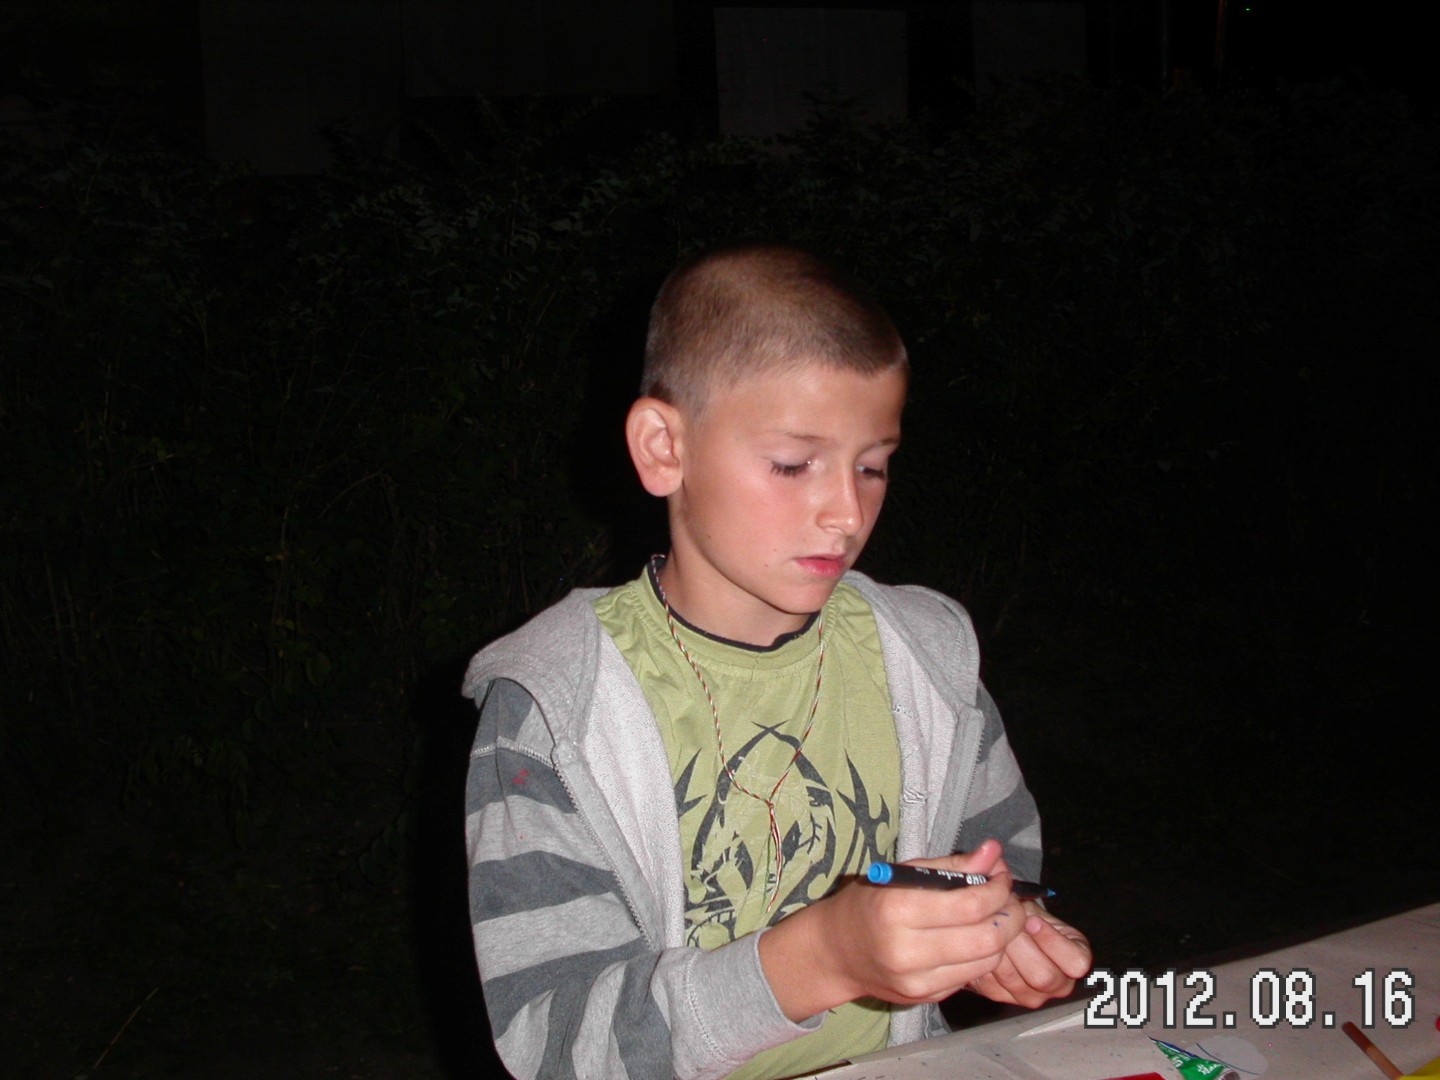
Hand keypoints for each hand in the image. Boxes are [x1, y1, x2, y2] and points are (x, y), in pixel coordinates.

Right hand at [759, 839, 1027, 1019]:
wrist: (837, 951)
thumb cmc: (870, 902)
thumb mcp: (904, 872)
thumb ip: (951, 865)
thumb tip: (994, 852)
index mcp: (898, 910)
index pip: (969, 905)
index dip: (997, 890)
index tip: (1002, 877)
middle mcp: (907, 951)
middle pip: (986, 939)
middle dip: (1010, 917)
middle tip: (1008, 900)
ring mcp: (916, 981)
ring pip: (986, 962)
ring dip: (1002, 938)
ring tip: (996, 918)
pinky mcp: (925, 998)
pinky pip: (970, 977)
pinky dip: (981, 956)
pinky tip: (973, 939)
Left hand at [967, 899, 1091, 1007]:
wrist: (1005, 932)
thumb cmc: (1025, 919)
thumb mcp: (1035, 910)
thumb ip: (1032, 912)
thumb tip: (1016, 908)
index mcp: (1076, 961)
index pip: (1076, 963)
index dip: (1052, 941)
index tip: (1033, 921)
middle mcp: (1059, 985)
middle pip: (1043, 976)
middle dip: (1021, 945)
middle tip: (1007, 926)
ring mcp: (1033, 996)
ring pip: (1014, 980)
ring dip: (1001, 952)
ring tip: (994, 932)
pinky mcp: (1005, 998)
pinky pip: (992, 984)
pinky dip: (985, 962)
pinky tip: (985, 947)